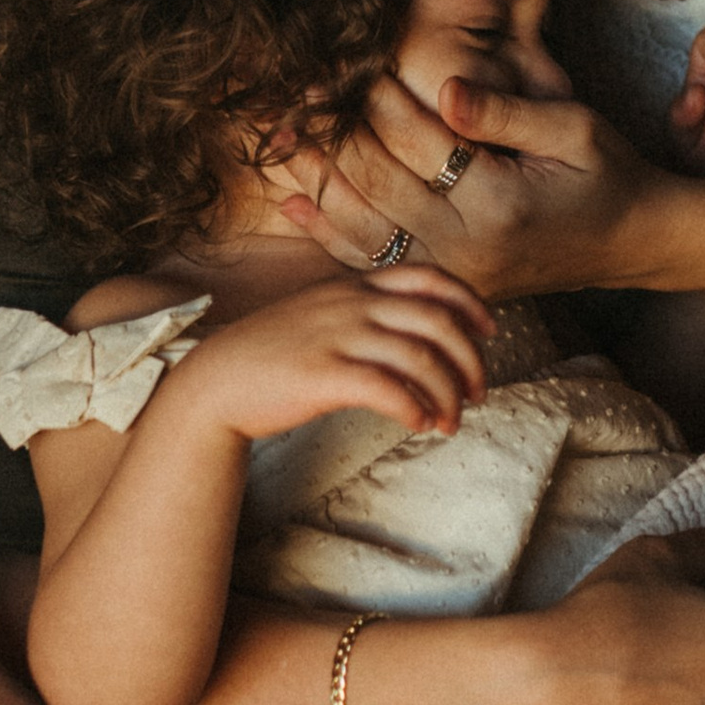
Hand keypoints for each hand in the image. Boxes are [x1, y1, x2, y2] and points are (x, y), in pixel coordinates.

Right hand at [169, 264, 494, 445]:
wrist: (215, 382)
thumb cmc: (273, 355)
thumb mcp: (321, 314)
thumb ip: (365, 314)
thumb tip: (418, 339)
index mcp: (355, 285)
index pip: (430, 278)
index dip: (470, 302)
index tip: (490, 331)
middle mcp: (352, 304)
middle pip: (437, 321)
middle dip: (469, 359)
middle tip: (479, 392)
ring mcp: (337, 336)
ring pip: (420, 359)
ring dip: (447, 393)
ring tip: (450, 422)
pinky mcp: (323, 374)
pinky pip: (387, 390)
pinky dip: (414, 409)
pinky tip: (419, 425)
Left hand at [271, 68, 655, 296]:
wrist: (633, 242)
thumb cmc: (607, 172)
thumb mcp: (572, 128)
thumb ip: (506, 111)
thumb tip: (446, 87)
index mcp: (501, 202)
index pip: (420, 142)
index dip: (377, 99)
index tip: (339, 64)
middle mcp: (469, 246)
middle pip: (380, 185)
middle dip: (332, 136)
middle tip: (289, 96)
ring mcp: (454, 272)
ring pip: (365, 226)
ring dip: (316, 182)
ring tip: (276, 140)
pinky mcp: (446, 282)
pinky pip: (375, 260)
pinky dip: (329, 232)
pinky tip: (292, 204)